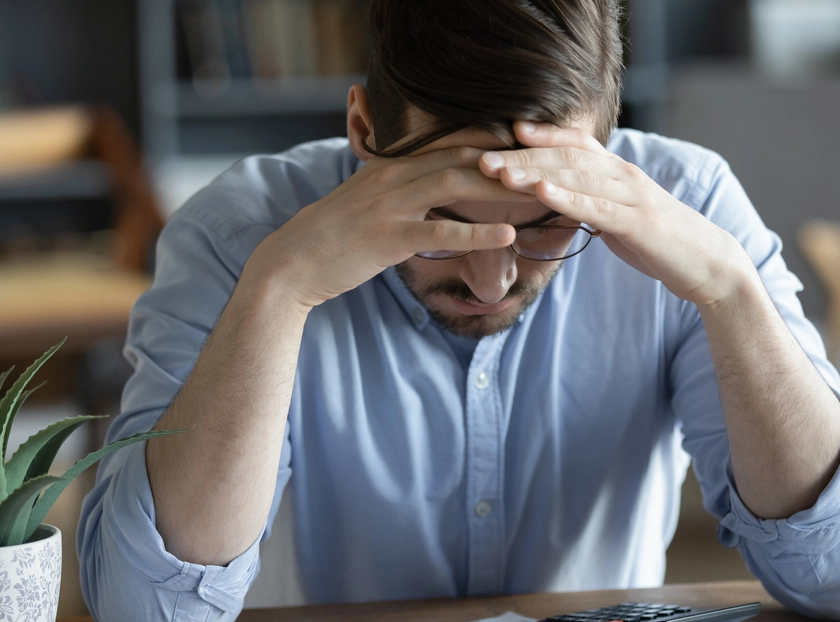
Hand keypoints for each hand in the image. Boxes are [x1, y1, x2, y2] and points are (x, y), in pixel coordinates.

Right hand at [246, 146, 531, 311]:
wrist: (292, 262)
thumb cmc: (334, 236)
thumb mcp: (367, 200)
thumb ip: (398, 188)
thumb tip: (430, 187)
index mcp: (391, 166)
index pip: (450, 144)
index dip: (491, 142)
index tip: (527, 146)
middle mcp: (394, 177)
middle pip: (461, 157)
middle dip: (506, 160)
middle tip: (547, 166)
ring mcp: (391, 205)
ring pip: (456, 185)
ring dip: (501, 188)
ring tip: (540, 194)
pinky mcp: (389, 238)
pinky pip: (440, 232)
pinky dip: (476, 232)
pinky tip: (507, 235)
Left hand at [479, 122, 756, 306]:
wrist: (705, 263)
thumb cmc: (659, 242)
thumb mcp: (618, 218)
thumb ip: (590, 204)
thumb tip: (558, 201)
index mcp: (617, 172)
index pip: (575, 144)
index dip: (541, 135)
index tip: (505, 131)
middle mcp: (623, 174)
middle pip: (565, 156)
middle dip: (522, 155)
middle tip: (481, 157)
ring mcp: (631, 195)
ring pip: (576, 175)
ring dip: (534, 171)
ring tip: (499, 172)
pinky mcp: (637, 221)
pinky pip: (596, 205)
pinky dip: (566, 196)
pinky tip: (541, 192)